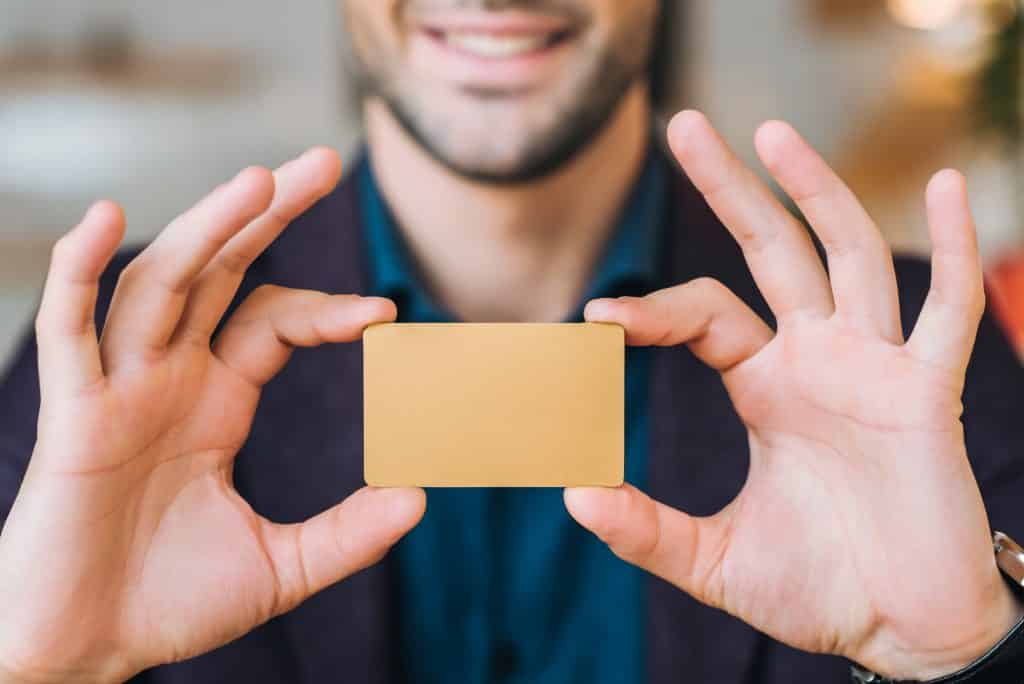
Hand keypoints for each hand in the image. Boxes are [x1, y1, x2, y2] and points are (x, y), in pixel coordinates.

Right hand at [0, 150, 424, 683]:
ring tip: (258, 180)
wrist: (88, 652)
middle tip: (322, 162)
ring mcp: (119, 390)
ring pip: (159, 285)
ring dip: (203, 227)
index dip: (326, 309)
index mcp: (216, 400)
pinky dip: (77, 272)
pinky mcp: (71, 417)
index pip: (273, 320)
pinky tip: (108, 219)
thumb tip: (421, 498)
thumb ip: (348, 533)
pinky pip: (68, 330)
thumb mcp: (280, 566)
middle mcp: (168, 379)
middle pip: (220, 272)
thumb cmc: (170, 604)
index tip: (386, 317)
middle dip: (266, 215)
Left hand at [568, 112, 1022, 679]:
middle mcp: (818, 361)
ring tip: (771, 131)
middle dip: (730, 189)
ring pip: (848, 255)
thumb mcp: (716, 560)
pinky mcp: (929, 394)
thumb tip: (571, 499)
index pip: (703, 315)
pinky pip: (950, 309)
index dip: (651, 309)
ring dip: (815, 191)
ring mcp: (874, 368)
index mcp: (766, 387)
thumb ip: (646, 531)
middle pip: (770, 250)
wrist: (904, 631)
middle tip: (682, 125)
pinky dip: (956, 249)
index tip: (594, 320)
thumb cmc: (820, 589)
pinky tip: (948, 185)